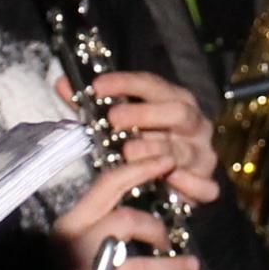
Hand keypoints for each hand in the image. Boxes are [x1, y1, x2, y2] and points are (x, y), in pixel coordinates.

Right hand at [49, 157, 205, 269]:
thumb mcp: (67, 236)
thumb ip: (97, 218)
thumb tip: (139, 199)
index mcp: (72, 224)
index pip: (108, 185)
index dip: (141, 170)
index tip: (168, 162)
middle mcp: (80, 249)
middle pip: (125, 222)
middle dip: (155, 228)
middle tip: (167, 240)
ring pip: (136, 268)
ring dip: (170, 268)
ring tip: (191, 267)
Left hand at [81, 71, 220, 202]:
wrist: (175, 178)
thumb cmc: (143, 143)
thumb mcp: (117, 123)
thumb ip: (91, 106)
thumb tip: (62, 84)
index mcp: (175, 100)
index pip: (152, 85)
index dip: (125, 84)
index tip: (97, 87)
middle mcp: (195, 124)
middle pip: (177, 112)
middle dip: (145, 114)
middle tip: (114, 120)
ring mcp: (203, 154)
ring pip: (186, 149)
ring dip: (157, 149)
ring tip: (129, 152)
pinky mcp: (207, 183)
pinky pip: (206, 185)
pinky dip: (189, 183)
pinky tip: (170, 179)